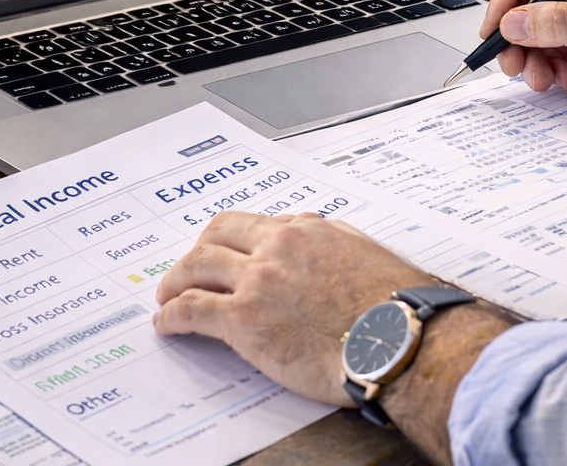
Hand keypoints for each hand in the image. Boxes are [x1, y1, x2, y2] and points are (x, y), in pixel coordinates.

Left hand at [153, 211, 432, 405]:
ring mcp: (257, 282)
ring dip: (174, 282)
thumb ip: (331, 238)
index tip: (221, 251)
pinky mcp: (244, 321)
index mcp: (304, 232)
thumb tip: (313, 228)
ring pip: (195, 269)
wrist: (399, 341)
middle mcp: (276, 249)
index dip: (229, 239)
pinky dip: (171, 316)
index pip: (250, 225)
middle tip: (187, 270)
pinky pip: (192, 310)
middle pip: (214, 238)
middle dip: (195, 253)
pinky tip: (166, 324)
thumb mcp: (364, 252)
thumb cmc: (395, 305)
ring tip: (166, 296)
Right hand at [479, 0, 566, 93]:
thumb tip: (515, 22)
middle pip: (526, 9)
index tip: (496, 28)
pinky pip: (557, 60)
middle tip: (510, 63)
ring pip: (538, 39)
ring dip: (533, 61)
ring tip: (542, 79)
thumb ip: (562, 23)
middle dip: (515, 39)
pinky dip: (555, 73)